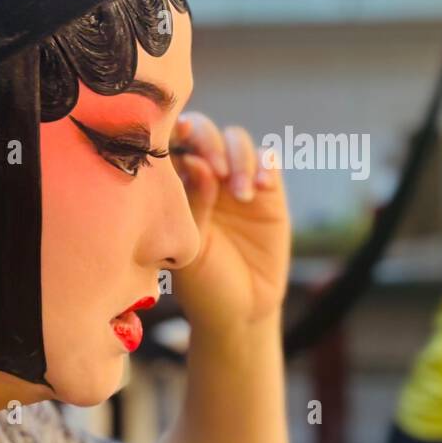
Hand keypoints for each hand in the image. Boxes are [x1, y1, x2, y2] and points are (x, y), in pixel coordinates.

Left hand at [169, 112, 289, 329]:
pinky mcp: (269, 192)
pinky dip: (265, 165)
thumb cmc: (203, 283)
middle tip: (217, 170)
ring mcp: (237, 181)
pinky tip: (260, 187)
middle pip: (205, 132)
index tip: (178, 135)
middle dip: (210, 142)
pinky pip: (269, 162)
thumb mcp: (190, 246)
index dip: (175, 131)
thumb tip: (197, 161)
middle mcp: (205, 176)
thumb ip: (193, 202)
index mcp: (175, 185)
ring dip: (240, 158)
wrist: (241, 311)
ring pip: (238, 141)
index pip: (172, 143)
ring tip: (242, 194)